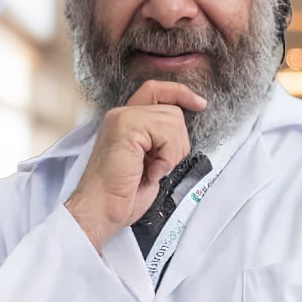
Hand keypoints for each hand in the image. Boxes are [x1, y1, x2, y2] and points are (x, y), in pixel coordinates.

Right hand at [65, 80, 206, 250]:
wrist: (102, 210)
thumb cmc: (122, 195)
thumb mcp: (149, 162)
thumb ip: (160, 140)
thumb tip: (182, 132)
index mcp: (126, 121)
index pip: (156, 90)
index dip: (180, 93)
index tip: (200, 104)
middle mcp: (122, 114)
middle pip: (173, 111)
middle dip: (178, 143)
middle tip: (159, 166)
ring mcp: (123, 118)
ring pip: (174, 120)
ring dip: (172, 153)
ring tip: (152, 170)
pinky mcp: (126, 127)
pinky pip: (166, 133)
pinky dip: (166, 157)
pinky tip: (150, 172)